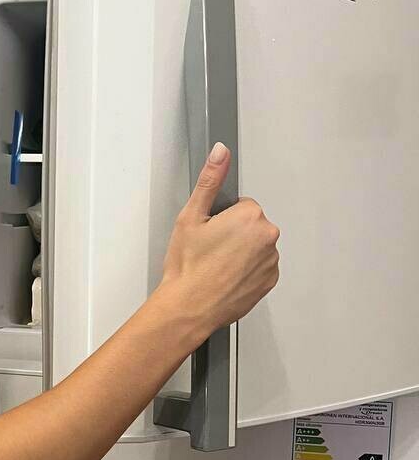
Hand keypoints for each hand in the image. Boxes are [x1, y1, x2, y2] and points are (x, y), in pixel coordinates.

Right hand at [159, 142, 279, 334]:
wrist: (190, 307)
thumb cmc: (188, 267)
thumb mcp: (191, 217)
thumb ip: (210, 180)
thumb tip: (220, 152)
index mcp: (251, 216)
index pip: (242, 205)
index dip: (222, 218)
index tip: (210, 232)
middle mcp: (267, 237)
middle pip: (252, 225)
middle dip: (234, 234)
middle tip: (210, 250)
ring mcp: (271, 261)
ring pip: (256, 247)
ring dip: (241, 253)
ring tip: (216, 266)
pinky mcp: (269, 281)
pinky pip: (260, 267)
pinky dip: (246, 270)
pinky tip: (226, 277)